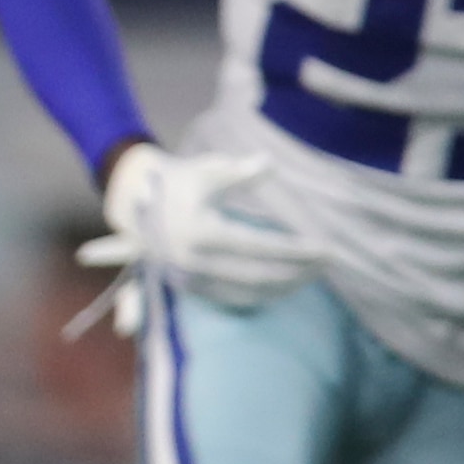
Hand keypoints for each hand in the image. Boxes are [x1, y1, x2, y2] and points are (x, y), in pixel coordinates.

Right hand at [85, 141, 310, 317]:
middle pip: (259, 275)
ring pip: (247, 292)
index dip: (296, 250)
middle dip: (297, 272)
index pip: (261, 247)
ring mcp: (190, 277)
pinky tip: (282, 286)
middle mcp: (194, 261)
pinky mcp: (188, 286)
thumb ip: (240, 171)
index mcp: (201, 232)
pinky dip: (261, 295)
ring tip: (311, 277)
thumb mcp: (207, 171)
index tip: (326, 249)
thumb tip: (269, 166)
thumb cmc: (179, 182)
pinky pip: (232, 297)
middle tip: (327, 265)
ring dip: (283, 288)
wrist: (135, 202)